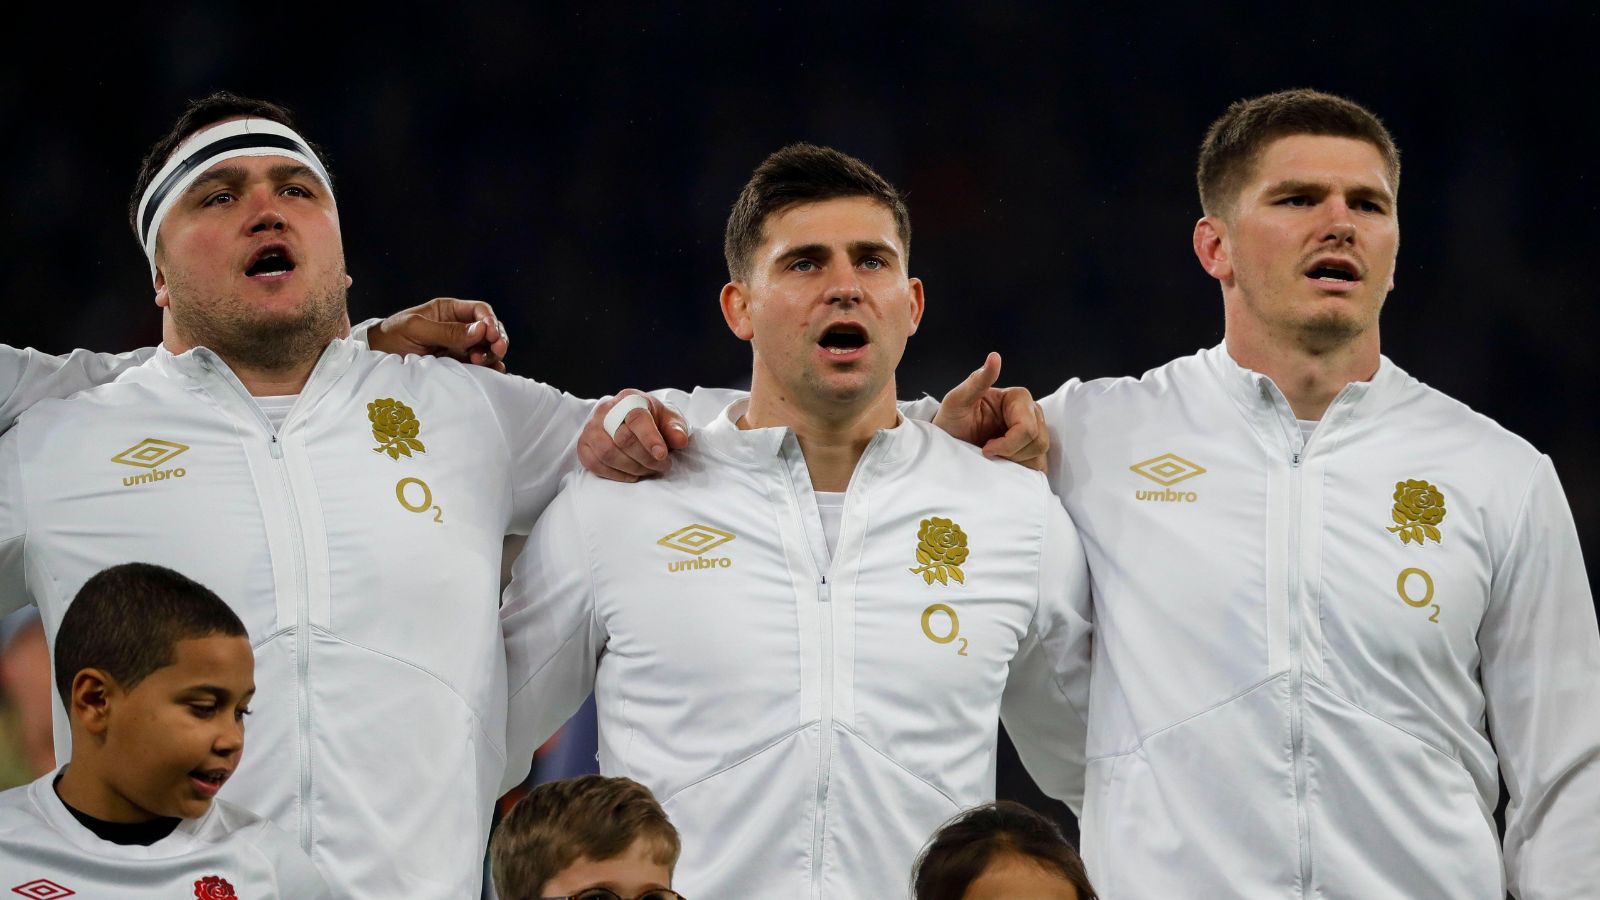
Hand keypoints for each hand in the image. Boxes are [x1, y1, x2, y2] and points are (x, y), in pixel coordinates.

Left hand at [370, 298, 509, 371]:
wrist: (375, 360)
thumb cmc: (391, 337)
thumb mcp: (416, 329)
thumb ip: (448, 330)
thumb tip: (481, 330)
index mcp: (448, 311)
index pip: (479, 311)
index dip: (489, 321)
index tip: (491, 335)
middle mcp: (457, 328)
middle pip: (488, 330)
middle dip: (496, 340)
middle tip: (496, 351)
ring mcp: (458, 348)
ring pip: (486, 349)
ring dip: (491, 355)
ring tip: (480, 362)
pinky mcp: (456, 365)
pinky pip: (478, 366)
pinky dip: (488, 369)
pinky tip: (492, 373)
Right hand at [577, 390, 691, 481]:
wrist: (631, 422)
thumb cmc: (653, 421)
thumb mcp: (669, 420)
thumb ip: (676, 428)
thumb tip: (680, 440)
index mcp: (629, 399)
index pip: (637, 418)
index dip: (650, 438)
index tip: (662, 455)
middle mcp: (606, 410)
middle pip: (622, 438)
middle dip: (646, 458)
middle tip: (662, 465)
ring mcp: (591, 428)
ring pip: (607, 453)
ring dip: (632, 468)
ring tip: (649, 470)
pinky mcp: (583, 445)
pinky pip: (594, 464)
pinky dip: (616, 474)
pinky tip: (632, 475)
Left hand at [932, 352, 1048, 471]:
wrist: (949, 441)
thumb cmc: (952, 419)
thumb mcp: (957, 400)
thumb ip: (977, 381)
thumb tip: (994, 357)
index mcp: (1018, 398)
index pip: (1027, 428)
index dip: (1007, 444)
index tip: (985, 448)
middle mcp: (1032, 413)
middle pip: (1038, 441)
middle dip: (1011, 453)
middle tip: (988, 451)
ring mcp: (1035, 432)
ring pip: (1040, 453)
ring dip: (1015, 461)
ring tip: (995, 456)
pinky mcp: (1032, 451)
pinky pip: (1039, 464)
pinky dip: (1022, 468)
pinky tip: (1004, 463)